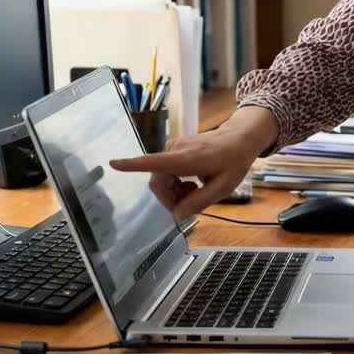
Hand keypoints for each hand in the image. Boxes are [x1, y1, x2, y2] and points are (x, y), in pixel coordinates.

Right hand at [109, 106, 277, 219]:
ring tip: (194, 192)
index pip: (154, 162)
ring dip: (173, 191)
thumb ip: (198, 202)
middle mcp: (175, 151)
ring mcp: (174, 148)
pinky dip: (175, 182)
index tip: (113, 164)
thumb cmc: (234, 162)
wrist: (239, 138)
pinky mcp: (175, 149)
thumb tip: (176, 215)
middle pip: (157, 182)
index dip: (132, 165)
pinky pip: (166, 171)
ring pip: (161, 178)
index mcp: (185, 159)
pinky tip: (191, 184)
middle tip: (190, 205)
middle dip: (169, 199)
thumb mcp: (222, 188)